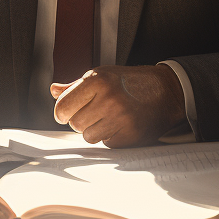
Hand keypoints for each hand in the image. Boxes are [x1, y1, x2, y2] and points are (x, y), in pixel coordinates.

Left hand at [51, 65, 186, 146]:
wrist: (166, 90)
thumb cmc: (129, 82)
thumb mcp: (102, 75)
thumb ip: (75, 86)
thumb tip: (53, 90)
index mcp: (96, 80)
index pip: (62, 107)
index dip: (62, 112)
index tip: (68, 112)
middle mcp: (107, 98)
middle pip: (74, 124)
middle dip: (81, 120)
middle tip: (95, 112)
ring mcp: (120, 117)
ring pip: (88, 137)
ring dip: (95, 130)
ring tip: (108, 118)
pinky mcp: (130, 134)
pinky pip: (106, 144)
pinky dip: (110, 137)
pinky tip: (121, 125)